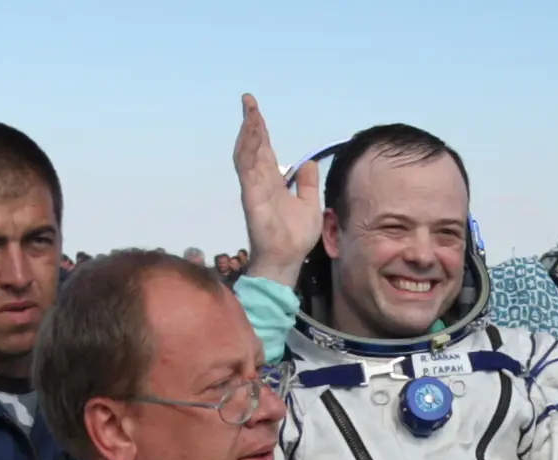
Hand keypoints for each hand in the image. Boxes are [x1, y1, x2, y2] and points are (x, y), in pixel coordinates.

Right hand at [234, 93, 319, 288]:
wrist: (287, 259)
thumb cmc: (296, 237)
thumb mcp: (310, 204)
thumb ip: (308, 184)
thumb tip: (307, 164)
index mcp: (273, 182)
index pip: (265, 150)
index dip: (260, 129)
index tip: (255, 109)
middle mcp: (260, 182)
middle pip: (253, 146)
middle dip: (251, 123)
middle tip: (248, 100)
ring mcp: (254, 188)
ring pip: (247, 154)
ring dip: (248, 132)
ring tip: (251, 112)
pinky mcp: (252, 196)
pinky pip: (248, 169)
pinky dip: (249, 150)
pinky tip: (252, 133)